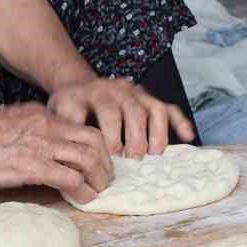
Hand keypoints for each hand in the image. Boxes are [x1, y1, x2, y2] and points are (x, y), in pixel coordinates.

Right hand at [0, 102, 111, 204]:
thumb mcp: (2, 125)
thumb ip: (22, 133)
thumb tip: (29, 151)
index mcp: (38, 115)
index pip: (78, 126)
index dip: (92, 146)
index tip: (95, 162)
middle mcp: (45, 126)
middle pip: (94, 138)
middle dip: (105, 160)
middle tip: (105, 178)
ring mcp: (40, 145)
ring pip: (89, 157)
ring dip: (99, 177)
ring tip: (98, 191)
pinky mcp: (32, 166)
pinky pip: (70, 178)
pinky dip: (83, 190)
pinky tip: (84, 200)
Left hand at [48, 76, 196, 158]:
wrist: (78, 86)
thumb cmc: (69, 107)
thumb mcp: (58, 113)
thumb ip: (66, 130)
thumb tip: (73, 157)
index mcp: (94, 93)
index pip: (107, 111)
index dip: (111, 134)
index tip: (112, 156)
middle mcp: (118, 90)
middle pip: (133, 110)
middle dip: (135, 137)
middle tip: (133, 160)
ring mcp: (136, 94)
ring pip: (153, 108)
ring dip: (156, 132)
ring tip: (154, 154)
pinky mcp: (149, 100)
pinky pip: (168, 108)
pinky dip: (180, 122)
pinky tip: (188, 137)